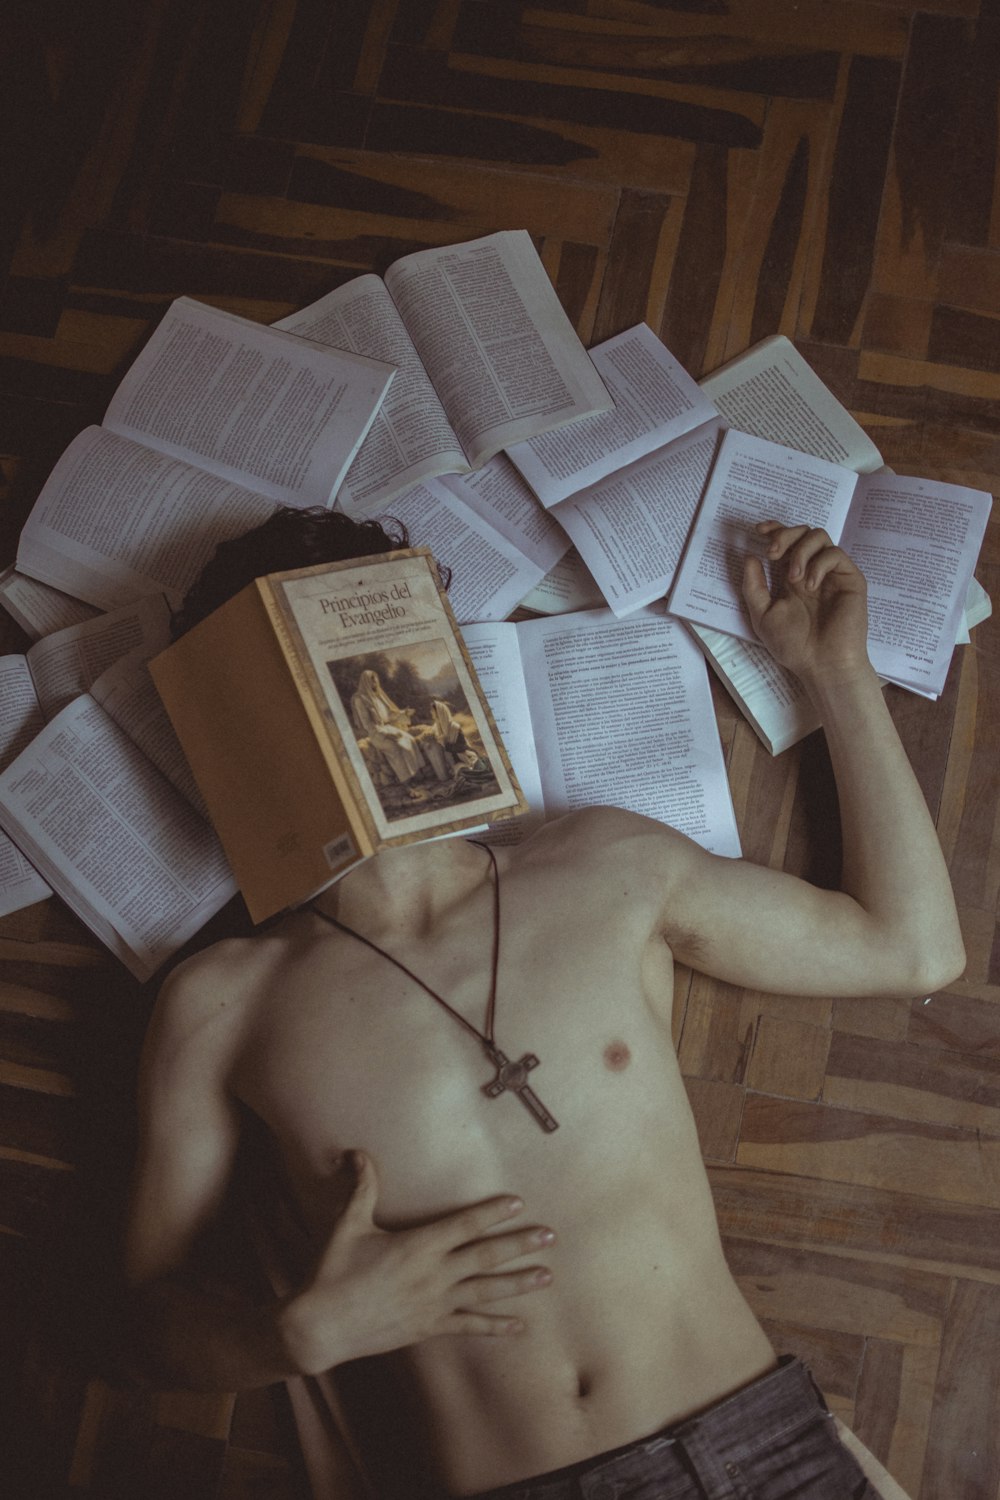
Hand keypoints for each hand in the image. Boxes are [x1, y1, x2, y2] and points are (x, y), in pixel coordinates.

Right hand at [280, 1153, 553, 1373]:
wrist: (319, 1327)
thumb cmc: (332, 1272)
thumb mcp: (348, 1224)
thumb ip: (361, 1187)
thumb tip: (358, 1152)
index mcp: (417, 1245)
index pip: (464, 1224)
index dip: (492, 1213)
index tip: (519, 1203)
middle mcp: (433, 1274)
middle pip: (485, 1257)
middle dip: (520, 1245)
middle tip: (550, 1236)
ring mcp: (434, 1304)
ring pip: (485, 1292)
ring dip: (518, 1284)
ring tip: (547, 1276)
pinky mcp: (428, 1328)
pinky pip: (469, 1327)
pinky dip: (495, 1327)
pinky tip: (518, 1327)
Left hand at [742, 521, 870, 684]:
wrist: (822, 664)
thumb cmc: (793, 645)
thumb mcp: (762, 615)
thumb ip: (753, 586)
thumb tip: (749, 556)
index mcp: (790, 577)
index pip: (785, 542)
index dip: (773, 529)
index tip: (758, 531)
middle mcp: (810, 571)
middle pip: (801, 532)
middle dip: (784, 535)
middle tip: (773, 553)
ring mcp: (831, 574)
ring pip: (819, 536)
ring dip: (800, 550)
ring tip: (793, 577)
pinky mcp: (850, 579)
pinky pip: (835, 554)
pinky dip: (819, 564)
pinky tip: (810, 585)